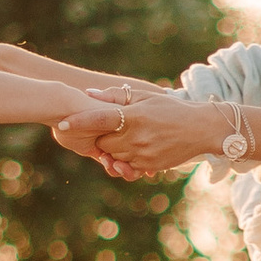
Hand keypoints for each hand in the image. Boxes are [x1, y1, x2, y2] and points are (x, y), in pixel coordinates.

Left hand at [54, 91, 222, 179]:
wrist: (200, 129)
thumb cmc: (170, 109)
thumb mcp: (145, 97)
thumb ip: (116, 96)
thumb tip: (89, 94)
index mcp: (134, 116)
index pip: (98, 119)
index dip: (77, 122)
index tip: (60, 124)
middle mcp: (136, 137)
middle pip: (103, 142)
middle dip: (102, 137)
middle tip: (112, 129)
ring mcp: (142, 154)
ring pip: (113, 156)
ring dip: (114, 150)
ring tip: (129, 138)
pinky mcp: (149, 167)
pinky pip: (127, 166)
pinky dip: (127, 159)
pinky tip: (139, 148)